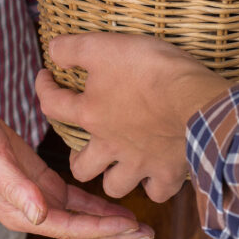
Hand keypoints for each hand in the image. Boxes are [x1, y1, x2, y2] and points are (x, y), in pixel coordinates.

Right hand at [0, 108, 154, 238]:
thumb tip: (40, 214)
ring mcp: (40, 200)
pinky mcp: (44, 184)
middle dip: (114, 233)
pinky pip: (77, 201)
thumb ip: (18, 190)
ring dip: (110, 223)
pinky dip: (97, 206)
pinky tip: (117, 207)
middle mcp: (34, 212)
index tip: (130, 226)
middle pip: (81, 231)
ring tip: (140, 225)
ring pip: (82, 219)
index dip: (102, 229)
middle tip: (147, 233)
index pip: (71, 228)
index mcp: (23, 214)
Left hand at [35, 33, 228, 202]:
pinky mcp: (168, 171)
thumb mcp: (105, 47)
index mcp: (89, 113)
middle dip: (79, 158)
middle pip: (81, 167)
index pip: (51, 104)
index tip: (46, 76)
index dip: (43, 87)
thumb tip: (52, 50)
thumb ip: (73, 48)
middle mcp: (109, 145)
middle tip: (87, 144)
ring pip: (115, 185)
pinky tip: (157, 172)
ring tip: (120, 162)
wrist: (195, 99)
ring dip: (114, 176)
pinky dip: (154, 185)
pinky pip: (156, 192)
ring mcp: (138, 163)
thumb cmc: (150, 70)